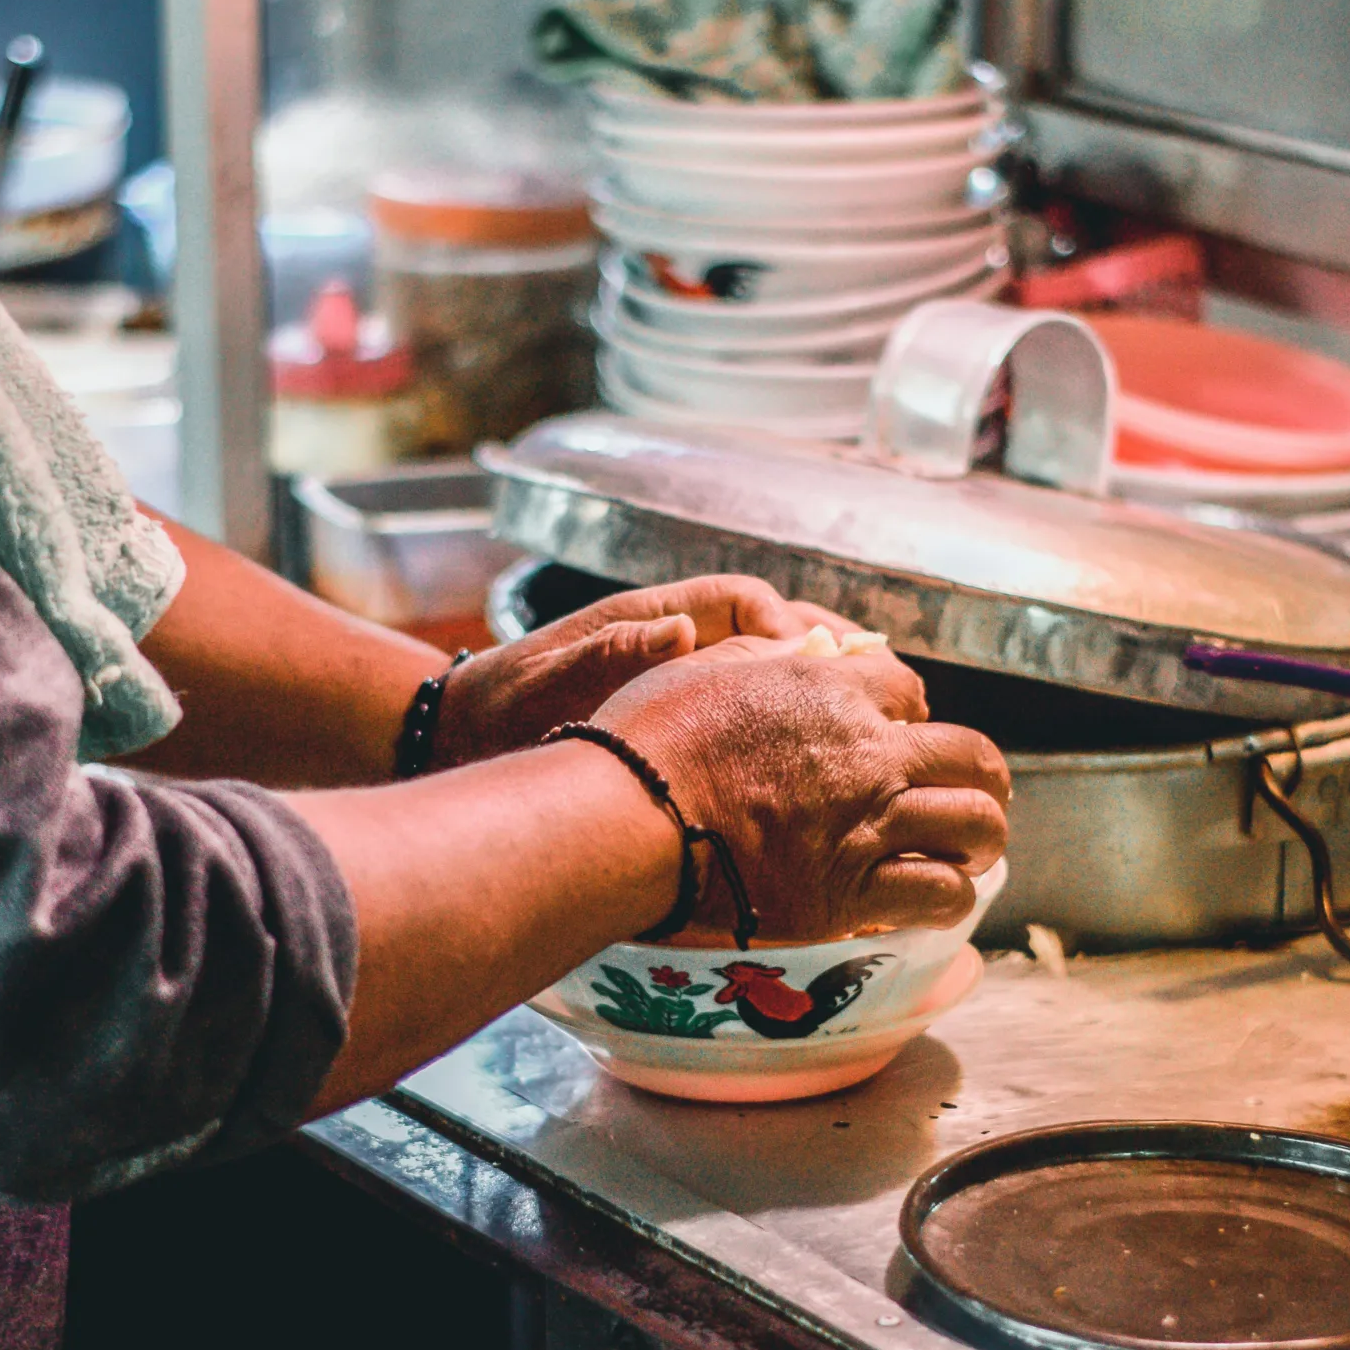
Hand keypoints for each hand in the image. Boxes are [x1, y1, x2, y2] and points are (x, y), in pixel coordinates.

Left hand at [431, 576, 851, 769]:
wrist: (462, 735)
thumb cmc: (500, 706)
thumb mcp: (544, 681)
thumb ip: (606, 655)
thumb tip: (679, 631)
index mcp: (647, 617)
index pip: (738, 598)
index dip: (784, 624)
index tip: (817, 663)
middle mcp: (674, 636)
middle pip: (773, 624)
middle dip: (832, 647)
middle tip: (887, 682)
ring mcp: (683, 673)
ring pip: (775, 663)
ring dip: (829, 680)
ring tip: (886, 710)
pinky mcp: (685, 711)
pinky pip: (757, 703)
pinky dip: (801, 716)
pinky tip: (837, 750)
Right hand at [592, 639, 1010, 941]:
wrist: (626, 819)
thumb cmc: (646, 742)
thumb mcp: (705, 668)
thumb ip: (765, 661)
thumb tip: (801, 656)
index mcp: (831, 692)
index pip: (907, 690)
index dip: (909, 712)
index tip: (898, 733)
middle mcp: (867, 755)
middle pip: (970, 755)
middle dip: (980, 773)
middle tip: (972, 790)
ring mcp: (866, 825)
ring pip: (974, 823)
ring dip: (980, 836)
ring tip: (970, 848)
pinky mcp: (850, 893)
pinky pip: (939, 893)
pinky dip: (950, 895)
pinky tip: (940, 896)